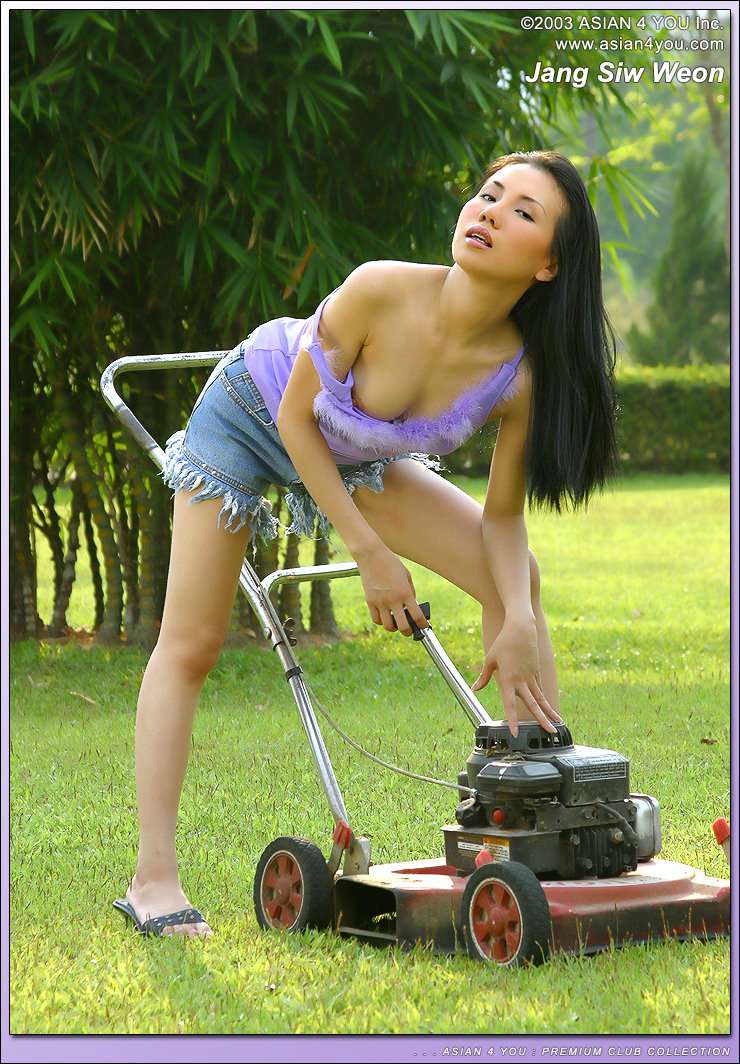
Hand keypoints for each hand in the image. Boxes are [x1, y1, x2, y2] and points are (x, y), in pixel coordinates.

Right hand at [356, 542, 428, 636]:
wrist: (371, 556)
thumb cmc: (391, 564)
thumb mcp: (406, 576)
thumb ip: (410, 592)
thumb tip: (411, 607)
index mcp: (405, 593)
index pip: (417, 616)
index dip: (422, 624)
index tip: (423, 626)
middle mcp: (393, 600)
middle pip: (402, 627)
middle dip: (408, 632)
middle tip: (410, 630)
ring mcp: (380, 602)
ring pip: (387, 626)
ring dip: (393, 627)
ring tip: (396, 623)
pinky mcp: (370, 601)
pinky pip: (376, 619)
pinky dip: (381, 621)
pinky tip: (385, 616)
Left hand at [471, 619, 561, 735]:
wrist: (521, 629)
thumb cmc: (503, 643)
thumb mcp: (490, 659)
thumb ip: (484, 677)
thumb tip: (475, 689)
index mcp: (508, 679)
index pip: (510, 704)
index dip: (512, 719)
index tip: (515, 733)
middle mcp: (522, 680)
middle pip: (533, 704)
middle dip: (542, 720)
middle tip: (550, 733)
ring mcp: (531, 677)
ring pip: (541, 699)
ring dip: (548, 713)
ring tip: (557, 725)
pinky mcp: (536, 672)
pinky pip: (540, 690)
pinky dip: (545, 701)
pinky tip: (550, 711)